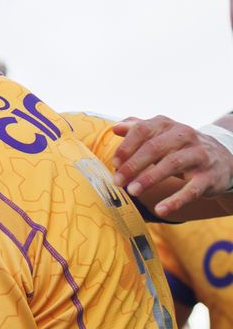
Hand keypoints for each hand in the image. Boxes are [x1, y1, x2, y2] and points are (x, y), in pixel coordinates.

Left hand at [112, 115, 232, 216]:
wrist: (223, 158)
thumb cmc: (180, 147)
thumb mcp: (161, 135)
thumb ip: (138, 129)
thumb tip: (116, 128)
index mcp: (167, 125)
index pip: (143, 130)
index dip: (126, 147)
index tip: (114, 163)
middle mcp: (184, 136)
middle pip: (154, 147)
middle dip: (133, 165)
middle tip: (118, 181)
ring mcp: (198, 155)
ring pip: (172, 164)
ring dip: (149, 178)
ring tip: (132, 192)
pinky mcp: (209, 177)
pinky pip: (192, 189)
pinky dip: (175, 200)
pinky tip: (160, 210)